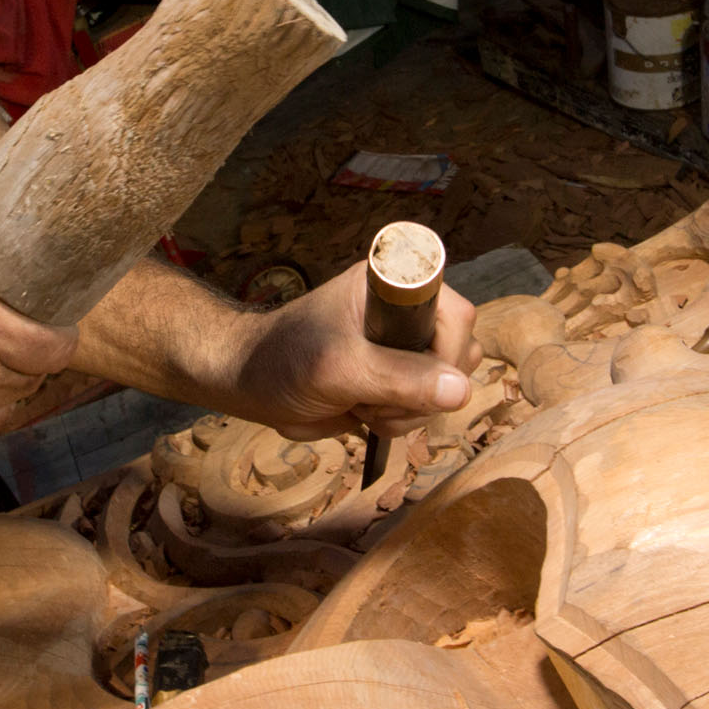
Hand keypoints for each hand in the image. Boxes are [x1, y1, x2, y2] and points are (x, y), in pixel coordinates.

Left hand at [212, 265, 476, 441]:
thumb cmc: (282, 360)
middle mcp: (403, 314)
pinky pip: (424, 407)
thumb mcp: (339, 367)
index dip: (450, 348)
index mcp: (391, 287)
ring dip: (409, 410)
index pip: (457, 311)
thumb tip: (461, 390)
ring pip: (445, 387)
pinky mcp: (394, 381)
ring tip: (361, 404)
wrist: (248, 386)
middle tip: (377, 395)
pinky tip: (362, 413)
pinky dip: (399, 420)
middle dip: (425, 388)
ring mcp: (401, 349)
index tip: (418, 376)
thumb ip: (398, 377)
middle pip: (460, 353)